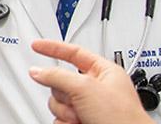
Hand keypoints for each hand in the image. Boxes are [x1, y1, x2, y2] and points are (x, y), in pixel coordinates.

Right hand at [29, 39, 152, 123]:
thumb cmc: (122, 118)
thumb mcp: (86, 89)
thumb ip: (57, 76)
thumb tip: (38, 71)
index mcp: (104, 72)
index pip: (74, 53)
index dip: (54, 48)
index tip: (37, 45)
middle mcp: (96, 89)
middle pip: (61, 82)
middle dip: (64, 94)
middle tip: (76, 101)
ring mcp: (88, 107)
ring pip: (59, 103)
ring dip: (65, 112)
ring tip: (81, 117)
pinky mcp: (82, 122)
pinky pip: (60, 119)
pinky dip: (65, 123)